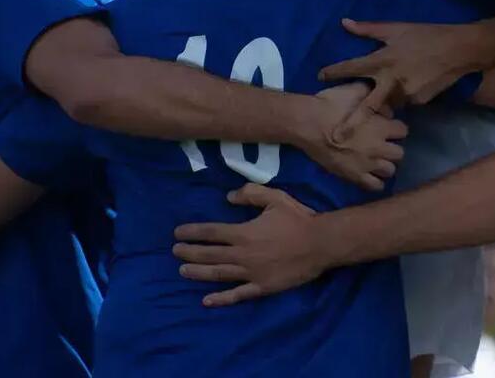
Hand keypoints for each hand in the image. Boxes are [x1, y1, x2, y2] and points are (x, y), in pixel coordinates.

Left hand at [172, 183, 328, 305]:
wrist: (320, 243)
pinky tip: (206, 301)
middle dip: (189, 252)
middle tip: (174, 251)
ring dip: (198, 272)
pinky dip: (221, 299)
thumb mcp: (275, 198)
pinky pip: (237, 295)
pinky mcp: (261, 287)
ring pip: (218, 274)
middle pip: (209, 254)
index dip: (192, 232)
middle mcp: (242, 254)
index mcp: (244, 232)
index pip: (211, 232)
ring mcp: (251, 273)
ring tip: (182, 270)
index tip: (177, 233)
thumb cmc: (298, 219)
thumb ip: (250, 194)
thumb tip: (228, 198)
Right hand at [299, 84, 407, 191]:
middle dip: (393, 148)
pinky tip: (369, 174)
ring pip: (390, 171)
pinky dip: (375, 182)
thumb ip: (374, 96)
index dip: (396, 128)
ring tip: (375, 160)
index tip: (387, 127)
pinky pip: (374, 186)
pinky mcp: (354, 176)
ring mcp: (367, 164)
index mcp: (382, 126)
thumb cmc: (331, 104)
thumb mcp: (355, 90)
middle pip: (400, 154)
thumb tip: (386, 108)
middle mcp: (379, 147)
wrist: (308, 123)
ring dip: (385, 165)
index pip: (403, 131)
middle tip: (382, 145)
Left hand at [318, 18, 484, 112]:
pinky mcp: (419, 102)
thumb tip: (345, 23)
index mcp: (383, 61)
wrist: (460, 50)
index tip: (319, 77)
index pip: (353, 68)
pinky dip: (401, 96)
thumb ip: (369, 29)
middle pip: (367, 106)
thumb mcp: (397, 28)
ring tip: (385, 99)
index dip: (334, 72)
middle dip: (351, 123)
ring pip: (387, 102)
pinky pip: (404, 101)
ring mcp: (406, 95)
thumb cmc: (426, 35)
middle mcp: (391, 81)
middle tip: (337, 137)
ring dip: (383, 100)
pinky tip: (410, 85)